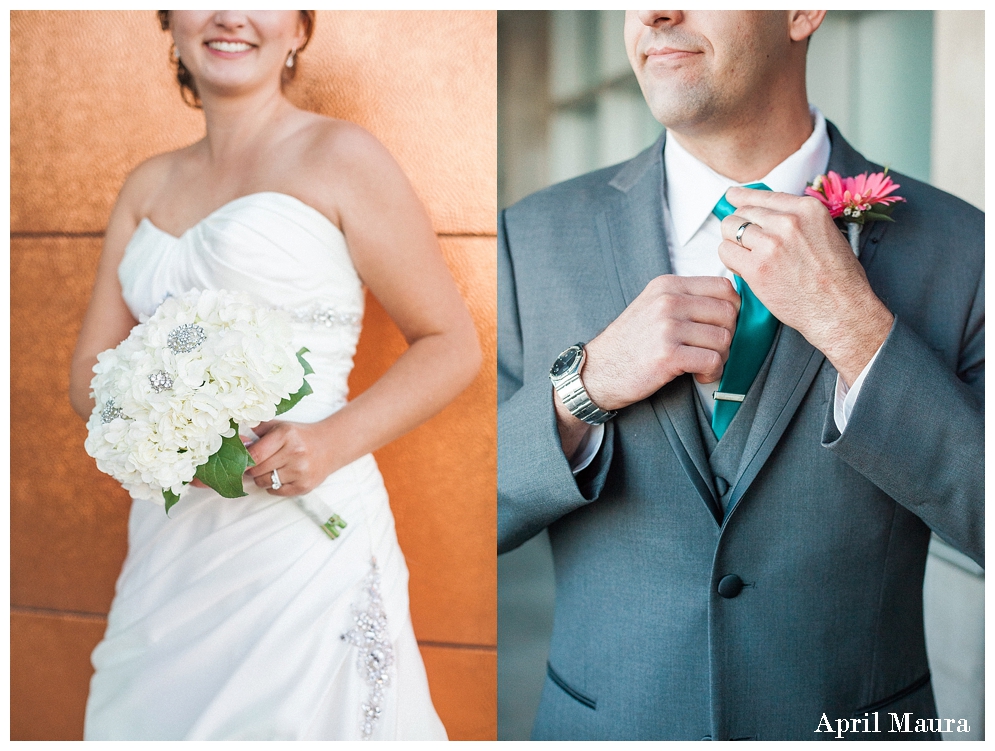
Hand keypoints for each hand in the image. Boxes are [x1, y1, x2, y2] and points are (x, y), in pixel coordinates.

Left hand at [243, 420, 332, 495]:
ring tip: (270, 469)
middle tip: (256, 465)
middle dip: (252, 469)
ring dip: (262, 478)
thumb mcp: (280, 426)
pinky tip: (281, 476)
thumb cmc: (299, 437)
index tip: (242, 460)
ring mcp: (301, 471)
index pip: (254, 455)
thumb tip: (237, 441)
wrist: (330, 446)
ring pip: (264, 482)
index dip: (244, 460)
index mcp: (286, 435)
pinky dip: (273, 486)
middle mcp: (295, 453)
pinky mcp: (304, 486)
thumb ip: (257, 430)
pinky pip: (276, 491)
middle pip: (257, 470)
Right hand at [583, 275, 740, 410]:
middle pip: (728, 313)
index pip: (723, 287)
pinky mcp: (668, 354)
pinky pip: (713, 360)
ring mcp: (667, 327)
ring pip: (724, 338)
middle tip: (712, 349)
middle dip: (728, 336)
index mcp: (667, 286)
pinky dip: (712, 372)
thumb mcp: (653, 306)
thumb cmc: (629, 343)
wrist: (598, 371)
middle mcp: (667, 301)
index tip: (722, 326)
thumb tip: (731, 305)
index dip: (733, 309)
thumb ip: (686, 300)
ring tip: (702, 364)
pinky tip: (698, 375)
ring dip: (720, 357)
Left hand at [718, 186, 893, 384]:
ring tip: (746, 256)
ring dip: (733, 242)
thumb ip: (799, 221)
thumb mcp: (827, 233)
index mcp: (808, 209)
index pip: (763, 195)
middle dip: (739, 225)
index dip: (743, 197)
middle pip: (743, 211)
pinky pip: (726, 252)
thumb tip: (771, 217)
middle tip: (746, 242)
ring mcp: (771, 244)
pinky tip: (743, 268)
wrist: (841, 310)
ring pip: (729, 228)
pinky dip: (730, 259)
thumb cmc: (838, 279)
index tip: (732, 197)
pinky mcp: (757, 267)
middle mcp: (788, 222)